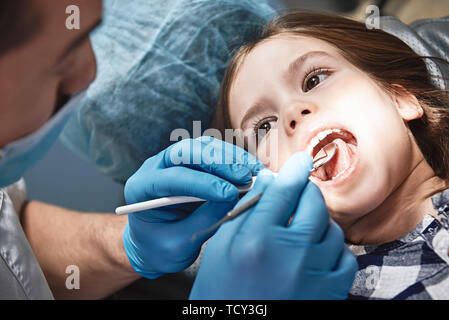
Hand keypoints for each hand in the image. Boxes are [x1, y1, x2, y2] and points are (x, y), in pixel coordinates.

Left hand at [123, 136, 263, 277]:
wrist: (153, 244)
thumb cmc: (160, 248)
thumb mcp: (178, 244)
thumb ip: (203, 221)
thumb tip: (233, 198)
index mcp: (142, 188)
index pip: (173, 177)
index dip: (203, 183)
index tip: (229, 194)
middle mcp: (156, 167)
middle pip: (187, 151)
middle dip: (219, 162)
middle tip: (245, 177)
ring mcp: (174, 161)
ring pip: (203, 147)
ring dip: (230, 157)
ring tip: (254, 172)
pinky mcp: (192, 162)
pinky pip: (214, 152)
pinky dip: (234, 159)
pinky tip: (251, 170)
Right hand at [189, 152, 357, 298]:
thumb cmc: (222, 291)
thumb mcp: (221, 248)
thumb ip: (244, 212)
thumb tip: (267, 181)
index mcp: (258, 240)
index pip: (284, 191)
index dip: (294, 170)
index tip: (301, 161)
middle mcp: (291, 254)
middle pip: (313, 203)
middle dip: (305, 193)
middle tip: (295, 196)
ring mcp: (315, 274)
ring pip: (332, 229)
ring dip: (317, 222)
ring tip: (300, 230)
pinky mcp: (330, 292)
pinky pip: (346, 258)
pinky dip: (333, 250)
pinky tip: (316, 252)